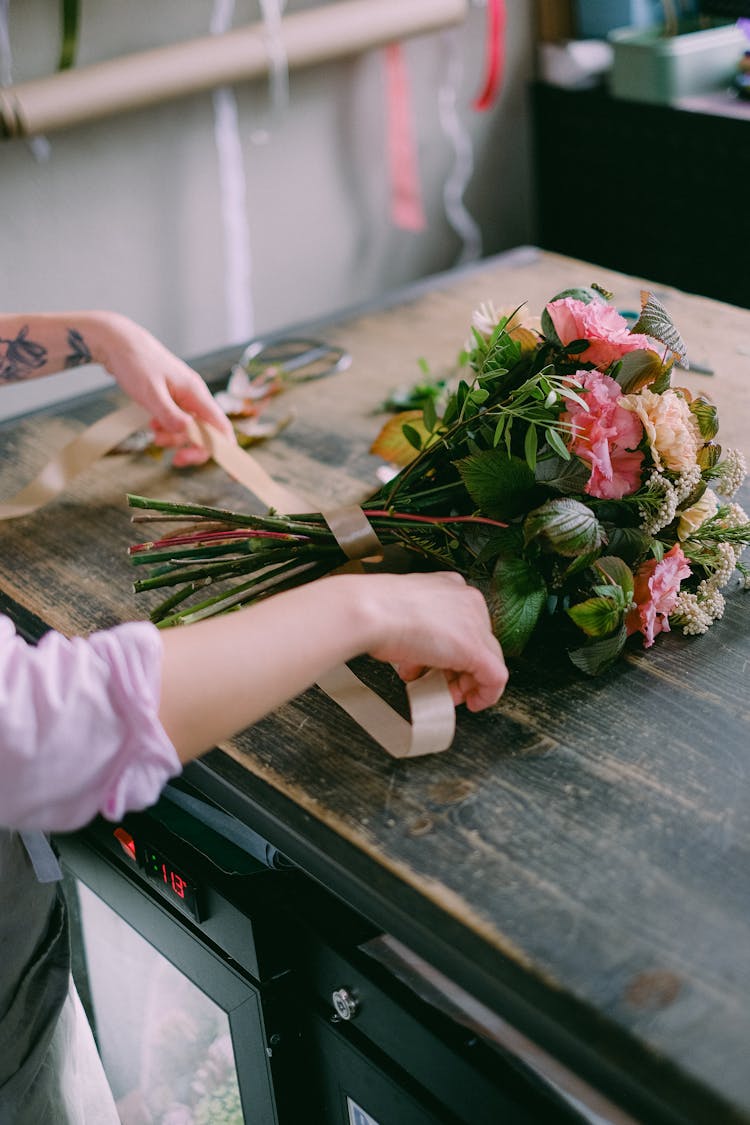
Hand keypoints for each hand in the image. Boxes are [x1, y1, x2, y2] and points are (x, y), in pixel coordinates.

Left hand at [96, 313, 235, 465]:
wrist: (119, 342)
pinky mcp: (172, 399)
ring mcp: (183, 397)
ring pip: (189, 429)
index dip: (227, 450)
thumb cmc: (135, 363)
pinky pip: (176, 421)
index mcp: (196, 393)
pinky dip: (166, 428)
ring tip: (154, 434)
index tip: (231, 474)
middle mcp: (194, 396)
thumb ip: (169, 414)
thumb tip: (186, 433)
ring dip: (174, 438)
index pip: (221, 426)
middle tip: (174, 459)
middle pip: (206, 432)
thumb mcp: (150, 392)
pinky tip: (153, 424)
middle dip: (191, 447)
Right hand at [362, 571, 507, 711]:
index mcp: (450, 587)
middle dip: (458, 668)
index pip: (465, 624)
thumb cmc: (377, 610)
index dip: (452, 650)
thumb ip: (420, 629)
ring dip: (464, 682)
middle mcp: (467, 601)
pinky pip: (495, 676)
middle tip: (442, 682)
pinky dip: (486, 694)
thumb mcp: (403, 613)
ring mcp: (474, 624)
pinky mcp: (475, 649)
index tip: (440, 665)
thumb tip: (421, 653)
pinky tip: (473, 702)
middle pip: (477, 642)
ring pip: (487, 659)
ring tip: (442, 691)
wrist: (371, 611)